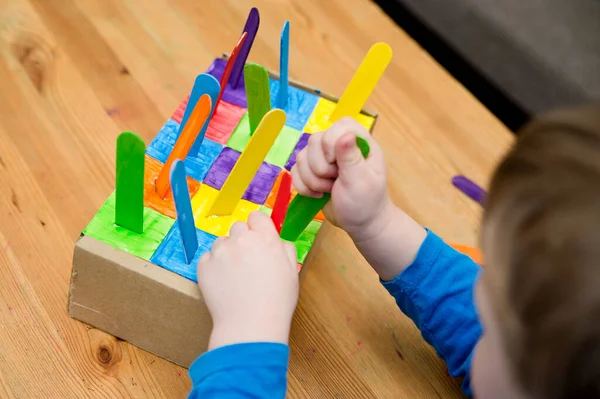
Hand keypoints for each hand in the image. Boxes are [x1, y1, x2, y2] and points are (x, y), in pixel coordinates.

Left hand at [197, 211, 298, 349]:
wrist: (250, 325)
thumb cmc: (276, 301)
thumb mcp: (292, 271)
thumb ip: (285, 249)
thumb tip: (277, 241)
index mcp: (265, 238)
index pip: (257, 216)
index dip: (258, 227)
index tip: (258, 239)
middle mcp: (241, 239)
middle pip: (238, 227)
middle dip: (242, 239)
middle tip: (247, 262)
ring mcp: (220, 251)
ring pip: (221, 242)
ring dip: (227, 252)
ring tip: (235, 276)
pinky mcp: (203, 265)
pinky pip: (208, 258)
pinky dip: (213, 267)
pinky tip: (224, 283)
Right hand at [291, 117, 392, 242]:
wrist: (359, 224)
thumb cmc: (366, 203)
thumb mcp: (361, 182)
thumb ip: (351, 158)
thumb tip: (346, 135)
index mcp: (360, 143)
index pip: (340, 125)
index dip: (331, 141)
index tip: (335, 162)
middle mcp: (340, 146)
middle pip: (315, 141)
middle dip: (320, 168)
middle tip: (335, 181)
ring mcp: (324, 159)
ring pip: (301, 157)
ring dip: (312, 179)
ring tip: (328, 190)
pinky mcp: (311, 172)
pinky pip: (295, 171)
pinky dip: (303, 186)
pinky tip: (318, 195)